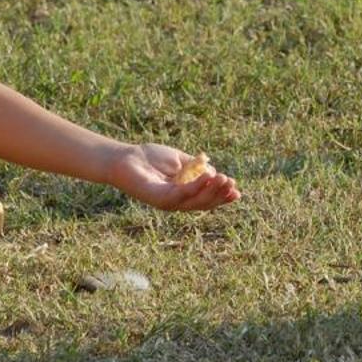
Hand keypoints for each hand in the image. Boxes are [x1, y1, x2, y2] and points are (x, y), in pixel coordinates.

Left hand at [107, 143, 240, 210]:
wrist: (125, 157)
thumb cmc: (149, 158)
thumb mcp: (178, 160)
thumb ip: (195, 166)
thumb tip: (214, 171)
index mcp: (183, 194)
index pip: (206, 199)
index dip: (222, 197)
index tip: (237, 191)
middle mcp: (177, 202)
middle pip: (204, 203)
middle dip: (220, 194)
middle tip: (232, 183)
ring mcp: (168, 202)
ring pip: (195, 201)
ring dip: (211, 191)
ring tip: (223, 179)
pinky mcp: (159, 198)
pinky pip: (181, 194)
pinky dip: (196, 187)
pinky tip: (207, 177)